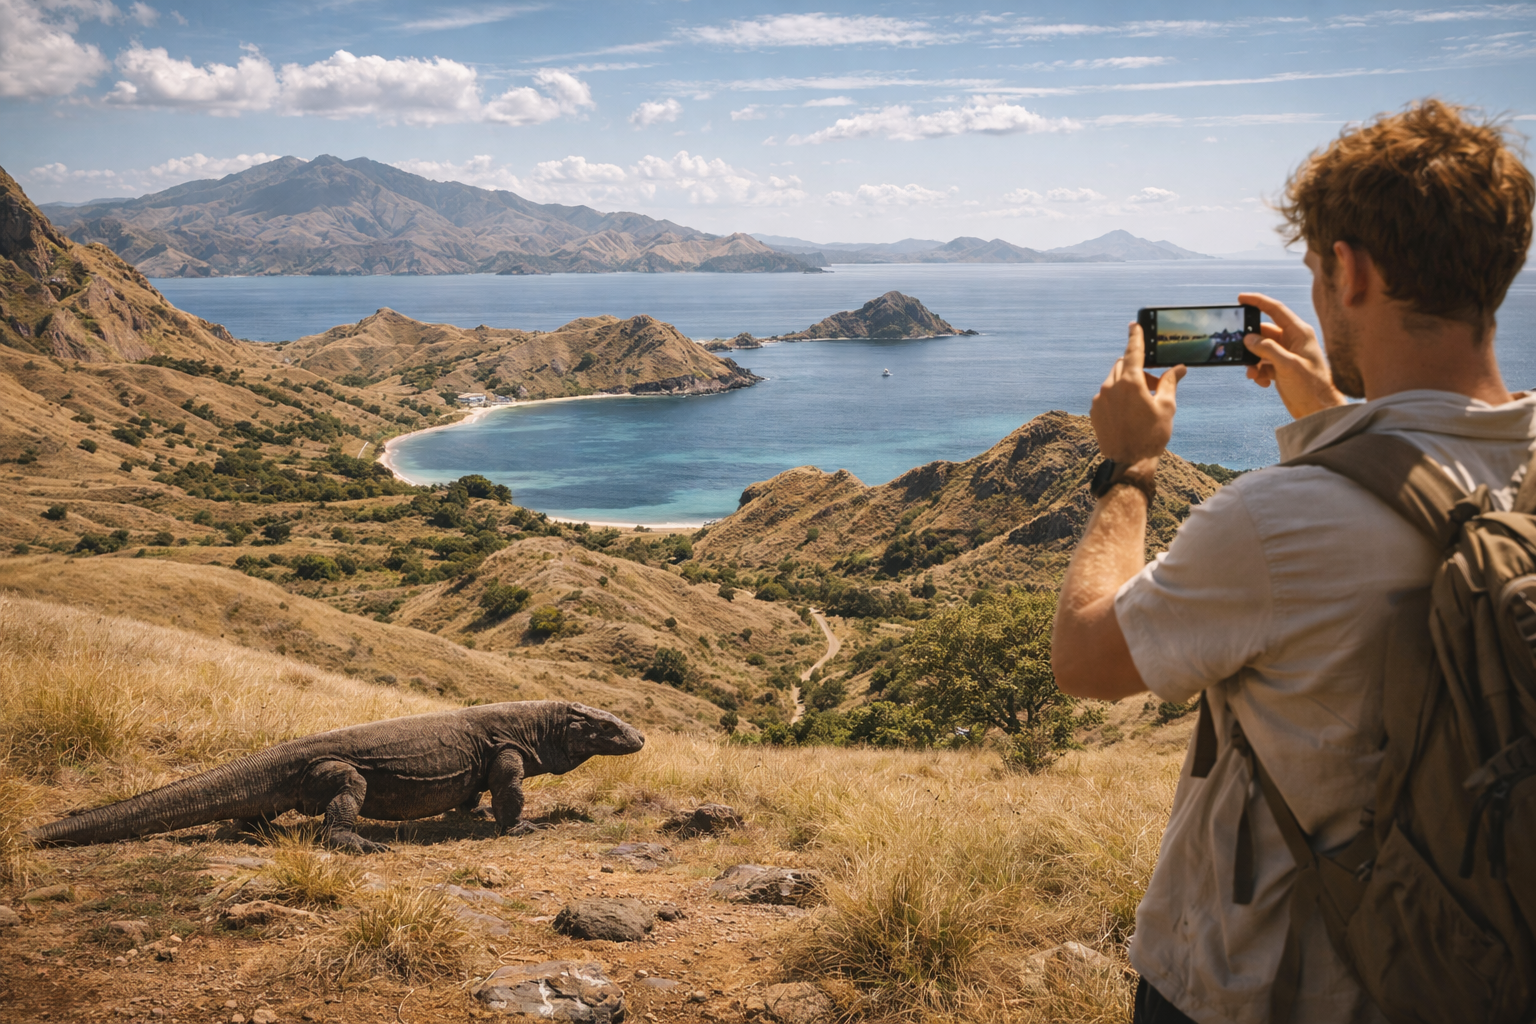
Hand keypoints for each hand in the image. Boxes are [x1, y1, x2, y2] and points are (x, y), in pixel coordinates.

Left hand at [1090, 323, 1184, 464]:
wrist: (1129, 462)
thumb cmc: (1151, 435)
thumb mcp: (1166, 407)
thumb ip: (1170, 383)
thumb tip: (1179, 368)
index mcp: (1130, 383)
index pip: (1133, 352)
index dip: (1135, 337)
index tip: (1134, 325)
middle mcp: (1111, 387)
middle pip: (1123, 365)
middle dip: (1137, 368)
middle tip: (1154, 385)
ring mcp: (1099, 399)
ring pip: (1114, 380)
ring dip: (1127, 383)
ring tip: (1142, 402)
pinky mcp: (1094, 410)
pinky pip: (1106, 394)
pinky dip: (1117, 396)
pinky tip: (1129, 413)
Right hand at [1239, 291, 1347, 419]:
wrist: (1318, 410)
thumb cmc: (1311, 386)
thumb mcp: (1288, 365)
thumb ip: (1267, 349)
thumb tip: (1248, 338)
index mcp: (1299, 333)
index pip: (1276, 310)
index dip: (1258, 302)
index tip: (1240, 298)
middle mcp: (1293, 341)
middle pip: (1264, 332)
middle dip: (1250, 342)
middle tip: (1238, 349)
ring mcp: (1286, 355)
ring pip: (1260, 349)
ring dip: (1253, 360)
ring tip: (1252, 373)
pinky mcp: (1281, 368)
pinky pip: (1262, 363)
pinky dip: (1258, 371)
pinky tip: (1262, 381)